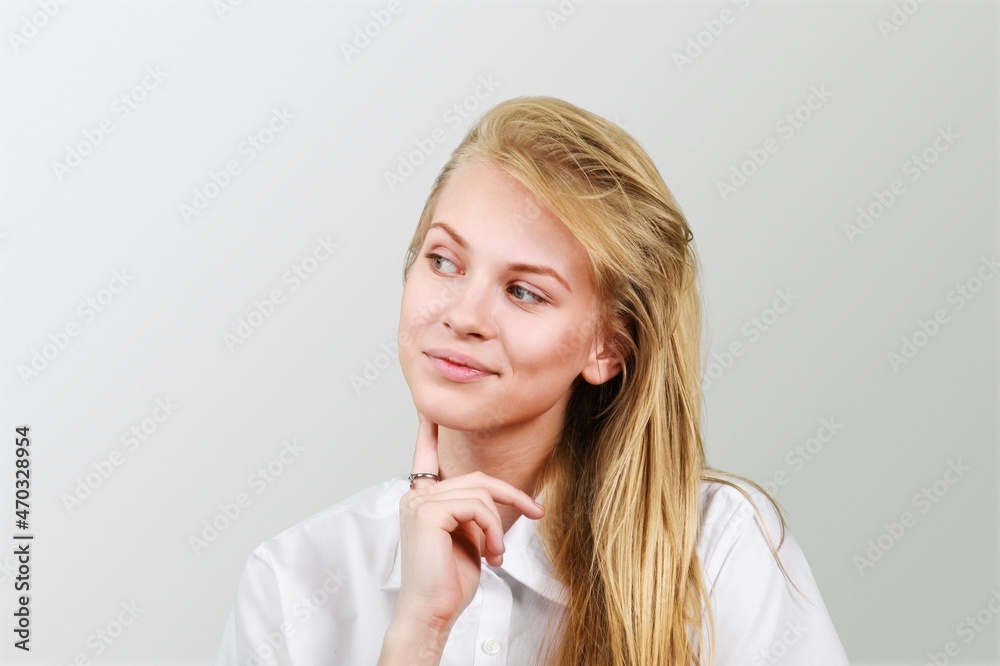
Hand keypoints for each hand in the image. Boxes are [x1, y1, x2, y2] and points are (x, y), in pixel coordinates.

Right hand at [391, 411, 544, 638]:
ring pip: (480, 492)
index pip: (425, 457)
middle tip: (536, 511)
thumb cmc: (448, 583)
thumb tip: (493, 500)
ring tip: (497, 553)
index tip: (430, 409)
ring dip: (499, 525)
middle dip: (512, 495)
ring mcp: (420, 503)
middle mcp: (416, 497)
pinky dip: (492, 530)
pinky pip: (476, 506)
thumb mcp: (468, 539)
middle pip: (476, 478)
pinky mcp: (428, 513)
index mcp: (422, 501)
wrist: (432, 613)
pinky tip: (490, 554)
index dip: (429, 431)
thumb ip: (472, 513)